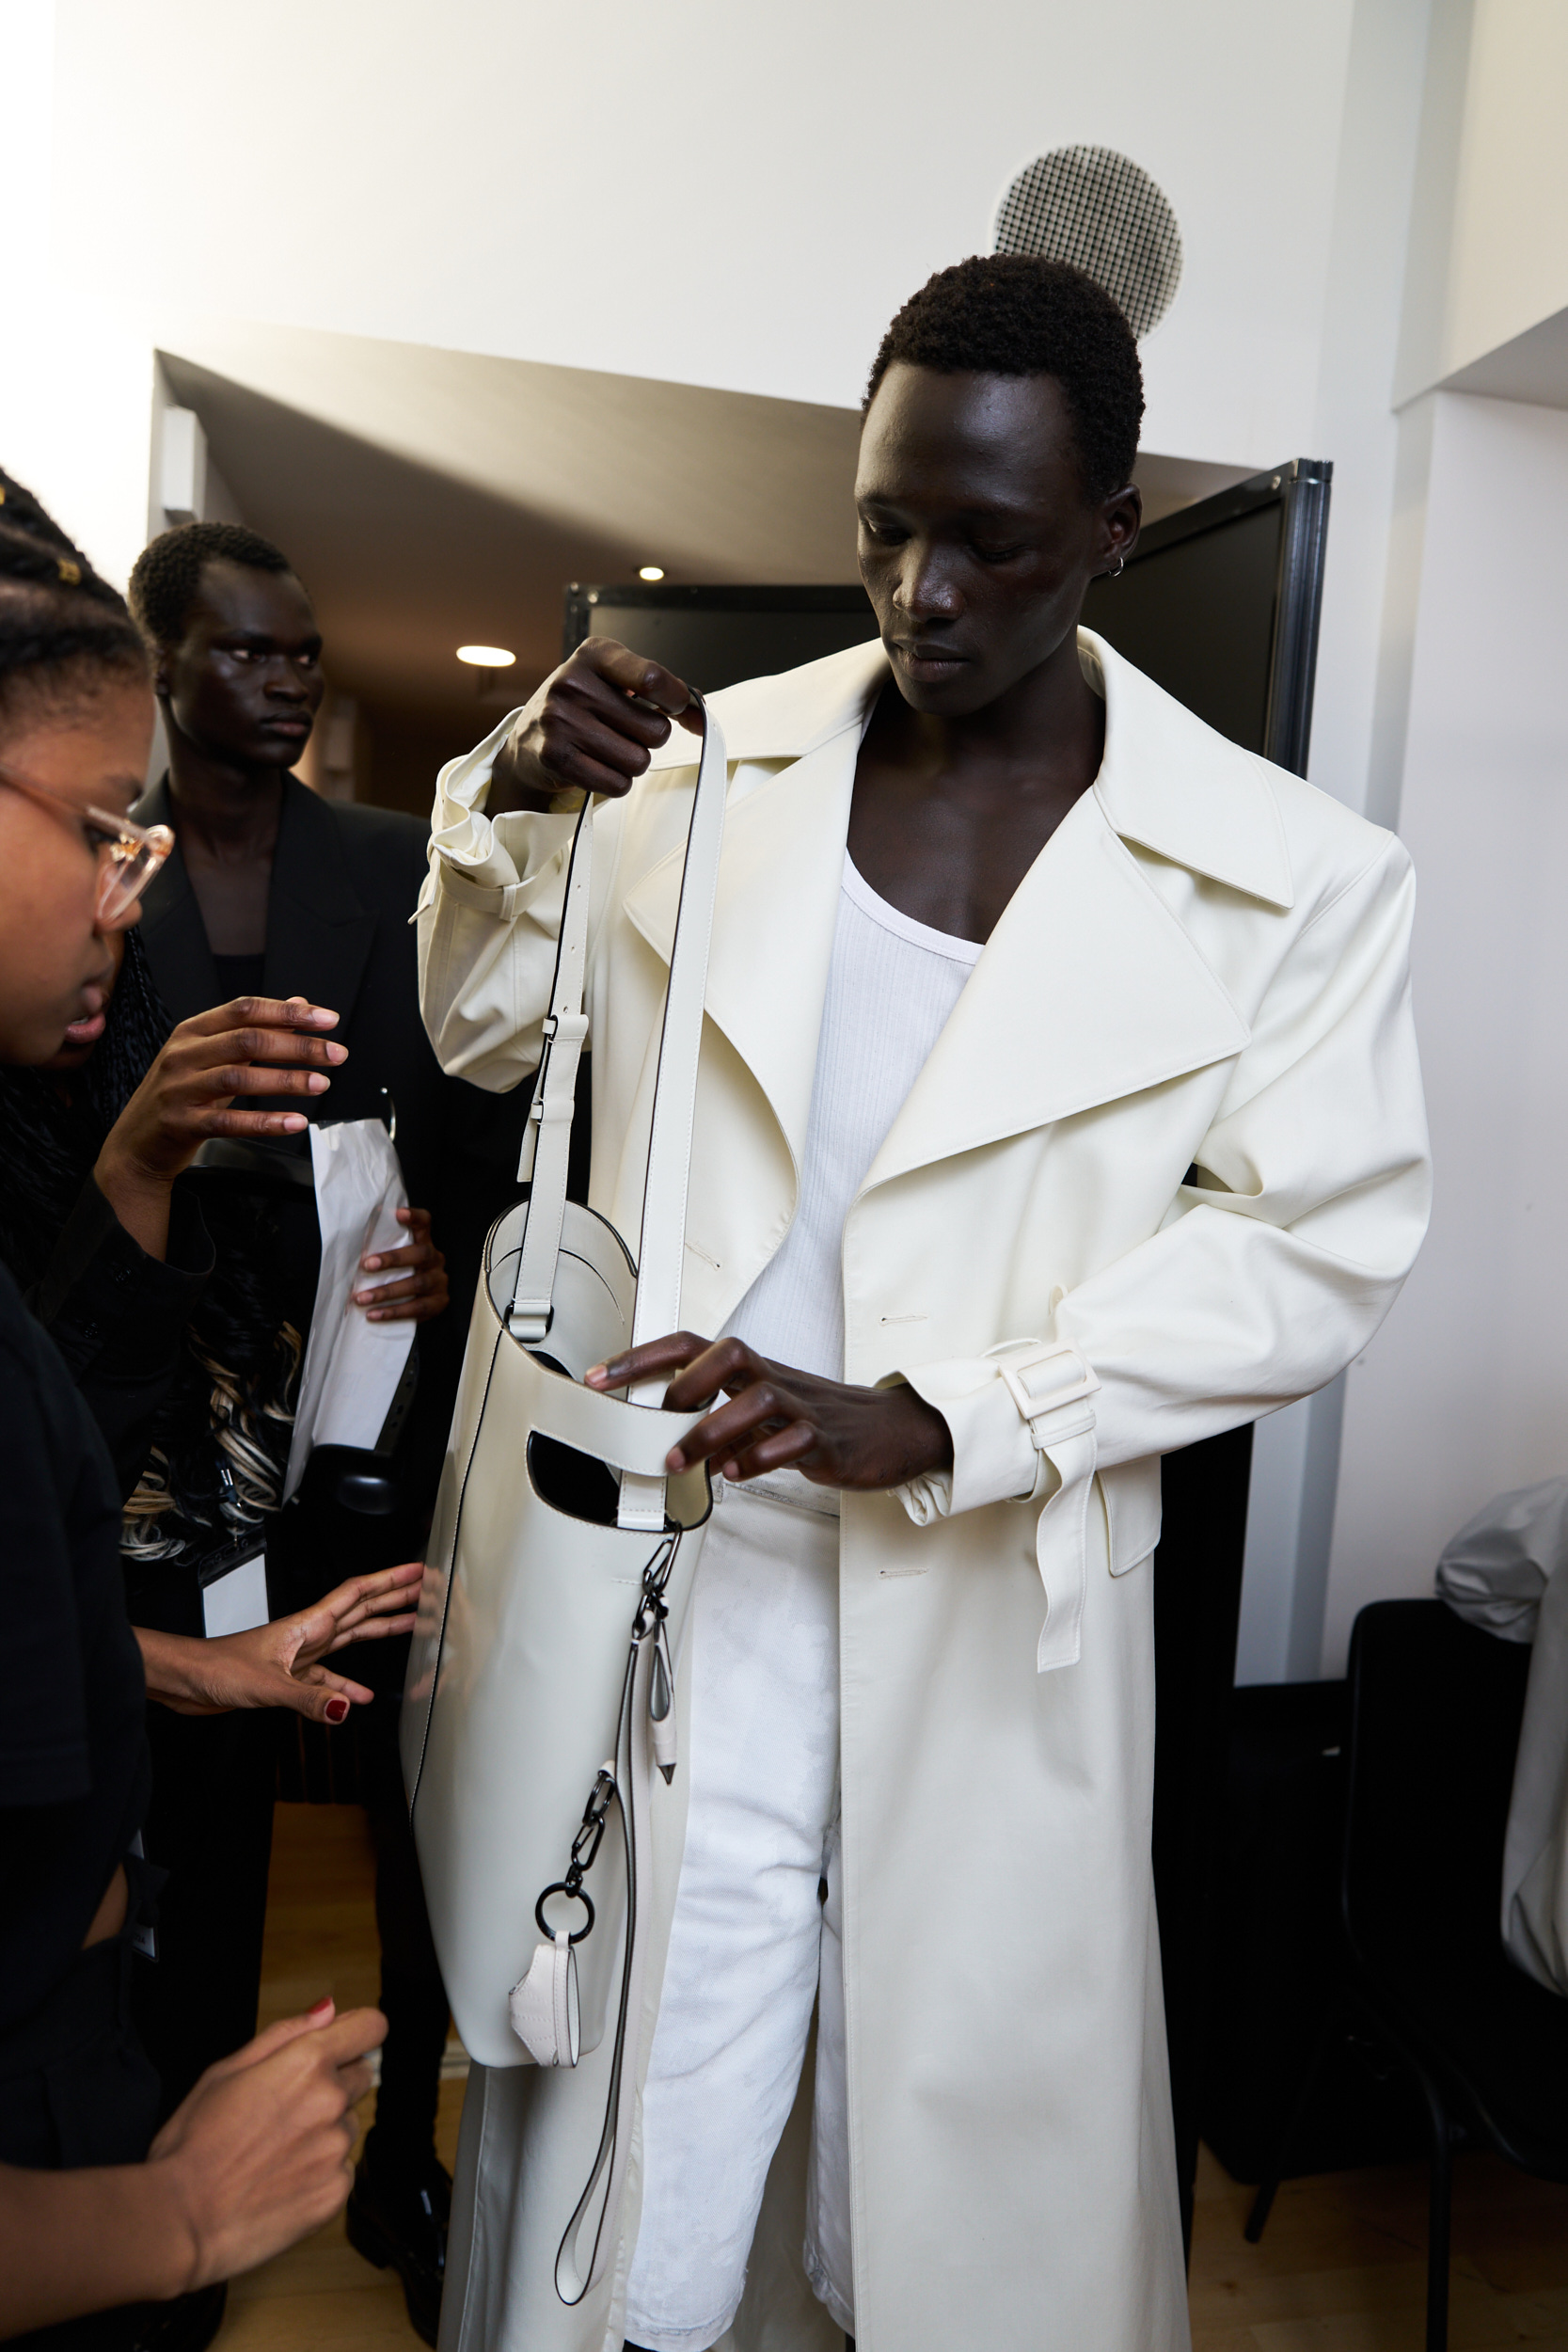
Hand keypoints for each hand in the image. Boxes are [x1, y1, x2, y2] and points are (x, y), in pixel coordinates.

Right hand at [0, 2001, 385, 2331]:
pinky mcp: (336, 2192)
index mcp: (306, 2063)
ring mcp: (337, 2149)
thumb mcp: (224, 2071)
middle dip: (333, 2084)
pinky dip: (319, 2172)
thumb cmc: (192, 2144)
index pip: (371, 2027)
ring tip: (275, 2154)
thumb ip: (284, 2035)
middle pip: (361, 2076)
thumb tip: (328, 2010)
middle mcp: (331, 2102)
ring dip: (324, 2132)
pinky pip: (341, 2169)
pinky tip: (281, 2182)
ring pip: (347, 2126)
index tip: (344, 2045)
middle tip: (285, 2111)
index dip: (357, 2033)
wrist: (179, 2221)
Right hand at [93, 995, 345, 1258]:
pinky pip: (229, 1121)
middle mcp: (183, 1054)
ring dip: (286, 1080)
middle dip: (298, 1045)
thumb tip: (299, 1004)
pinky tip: (295, 1122)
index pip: (245, 1009)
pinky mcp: (181, 1124)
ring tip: (321, 1084)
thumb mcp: (212, 1056)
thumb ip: (254, 1031)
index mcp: (192, 1031)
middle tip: (336, 1054)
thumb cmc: (181, 1096)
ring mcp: (179, 1089)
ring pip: (240, 1076)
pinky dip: (266, 1122)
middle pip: (248, 1039)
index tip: (328, 1020)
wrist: (136, 1144)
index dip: (289, 1012)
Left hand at [138, 1561, 423, 1720]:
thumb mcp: (267, 1685)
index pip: (356, 1595)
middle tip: (424, 1591)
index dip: (388, 1581)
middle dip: (393, 1599)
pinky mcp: (289, 1676)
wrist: (186, 1679)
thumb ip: (310, 1698)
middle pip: (360, 1611)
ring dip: (378, 1632)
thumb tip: (348, 1706)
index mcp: (306, 1625)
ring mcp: (299, 1654)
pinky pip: (329, 1677)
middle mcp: (307, 1634)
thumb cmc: (216, 1667)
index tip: (416, 1572)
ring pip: (349, 1639)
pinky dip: (347, 1684)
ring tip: (408, 1628)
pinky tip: (358, 1696)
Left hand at [353, 1204, 447, 1322]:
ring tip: (361, 1298)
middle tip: (366, 1265)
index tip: (398, 1214)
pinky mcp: (439, 1302)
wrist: (417, 1305)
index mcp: (424, 1242)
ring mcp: (439, 1281)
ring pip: (417, 1283)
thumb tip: (349, 1240)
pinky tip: (373, 1314)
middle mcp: (435, 1259)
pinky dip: (393, 1312)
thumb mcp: (393, 1261)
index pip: (424, 1223)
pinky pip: (417, 1308)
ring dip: (386, 1291)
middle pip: (421, 1253)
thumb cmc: (397, 1276)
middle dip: (393, 1259)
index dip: (414, 1217)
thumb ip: (380, 1249)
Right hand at [487, 637, 701, 814]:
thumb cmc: (583, 707)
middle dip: (650, 739)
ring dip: (632, 762)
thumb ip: (664, 694)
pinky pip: (617, 783)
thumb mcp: (618, 683)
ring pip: (638, 761)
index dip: (676, 701)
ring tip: (608, 748)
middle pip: (655, 730)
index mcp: (596, 654)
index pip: (653, 678)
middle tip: (625, 732)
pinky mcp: (556, 755)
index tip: (674, 707)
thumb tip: (700, 715)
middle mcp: (573, 682)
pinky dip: (616, 782)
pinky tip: (597, 765)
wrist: (529, 737)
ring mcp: (560, 719)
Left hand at [584, 1334, 952, 1491]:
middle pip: (728, 1353)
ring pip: (757, 1398)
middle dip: (684, 1384)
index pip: (692, 1347)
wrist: (890, 1431)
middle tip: (658, 1423)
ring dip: (712, 1430)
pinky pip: (795, 1439)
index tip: (601, 1377)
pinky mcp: (827, 1439)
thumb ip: (720, 1427)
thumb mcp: (761, 1419)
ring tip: (686, 1461)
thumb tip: (675, 1444)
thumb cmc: (823, 1419)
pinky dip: (760, 1457)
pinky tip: (737, 1473)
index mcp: (752, 1373)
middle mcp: (774, 1381)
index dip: (642, 1358)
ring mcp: (803, 1407)